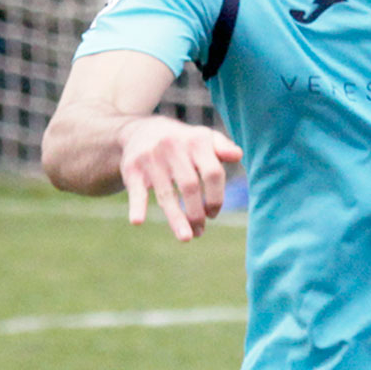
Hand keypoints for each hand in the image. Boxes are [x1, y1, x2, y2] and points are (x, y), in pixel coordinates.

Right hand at [118, 116, 241, 240]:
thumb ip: (223, 147)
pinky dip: (137, 206)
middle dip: (197, 213)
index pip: (213, 173)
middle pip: (190, 187)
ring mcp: (151, 159)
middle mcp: (174, 148)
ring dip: (176, 219)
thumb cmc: (184, 142)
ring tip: (187, 238)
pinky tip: (138, 221)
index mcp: (197, 141)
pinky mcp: (132, 170)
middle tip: (200, 231)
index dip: (216, 197)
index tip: (213, 214)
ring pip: (166, 194)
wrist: (141, 131)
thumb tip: (238, 155)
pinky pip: (136, 191)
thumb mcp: (204, 138)